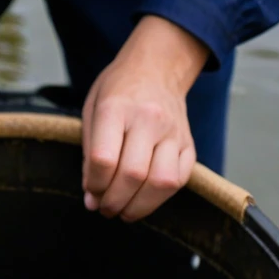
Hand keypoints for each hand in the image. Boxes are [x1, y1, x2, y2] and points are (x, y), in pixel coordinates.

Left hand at [82, 16, 208, 221]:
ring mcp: (173, 132)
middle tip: (105, 208)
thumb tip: (92, 199)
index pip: (104, 158)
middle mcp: (148, 118)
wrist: (157, 67)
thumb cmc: (118, 92)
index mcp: (116, 107)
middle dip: (114, 201)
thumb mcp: (92, 111)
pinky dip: (159, 198)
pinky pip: (179, 181)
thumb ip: (89, 156)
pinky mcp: (188, 144)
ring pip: (160, 182)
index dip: (95, 185)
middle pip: (133, 174)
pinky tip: (144, 198)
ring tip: (124, 211)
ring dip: (138, 206)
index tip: (91, 192)